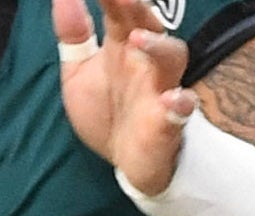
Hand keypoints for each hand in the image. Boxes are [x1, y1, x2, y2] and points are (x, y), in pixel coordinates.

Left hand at [55, 0, 192, 194]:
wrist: (126, 162)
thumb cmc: (106, 111)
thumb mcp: (77, 72)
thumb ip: (72, 34)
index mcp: (122, 43)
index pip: (118, 8)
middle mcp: (144, 59)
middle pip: (147, 23)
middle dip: (134, 6)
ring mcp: (160, 87)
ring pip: (172, 56)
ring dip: (157, 45)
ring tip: (136, 39)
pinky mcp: (169, 122)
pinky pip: (182, 109)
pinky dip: (180, 104)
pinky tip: (171, 100)